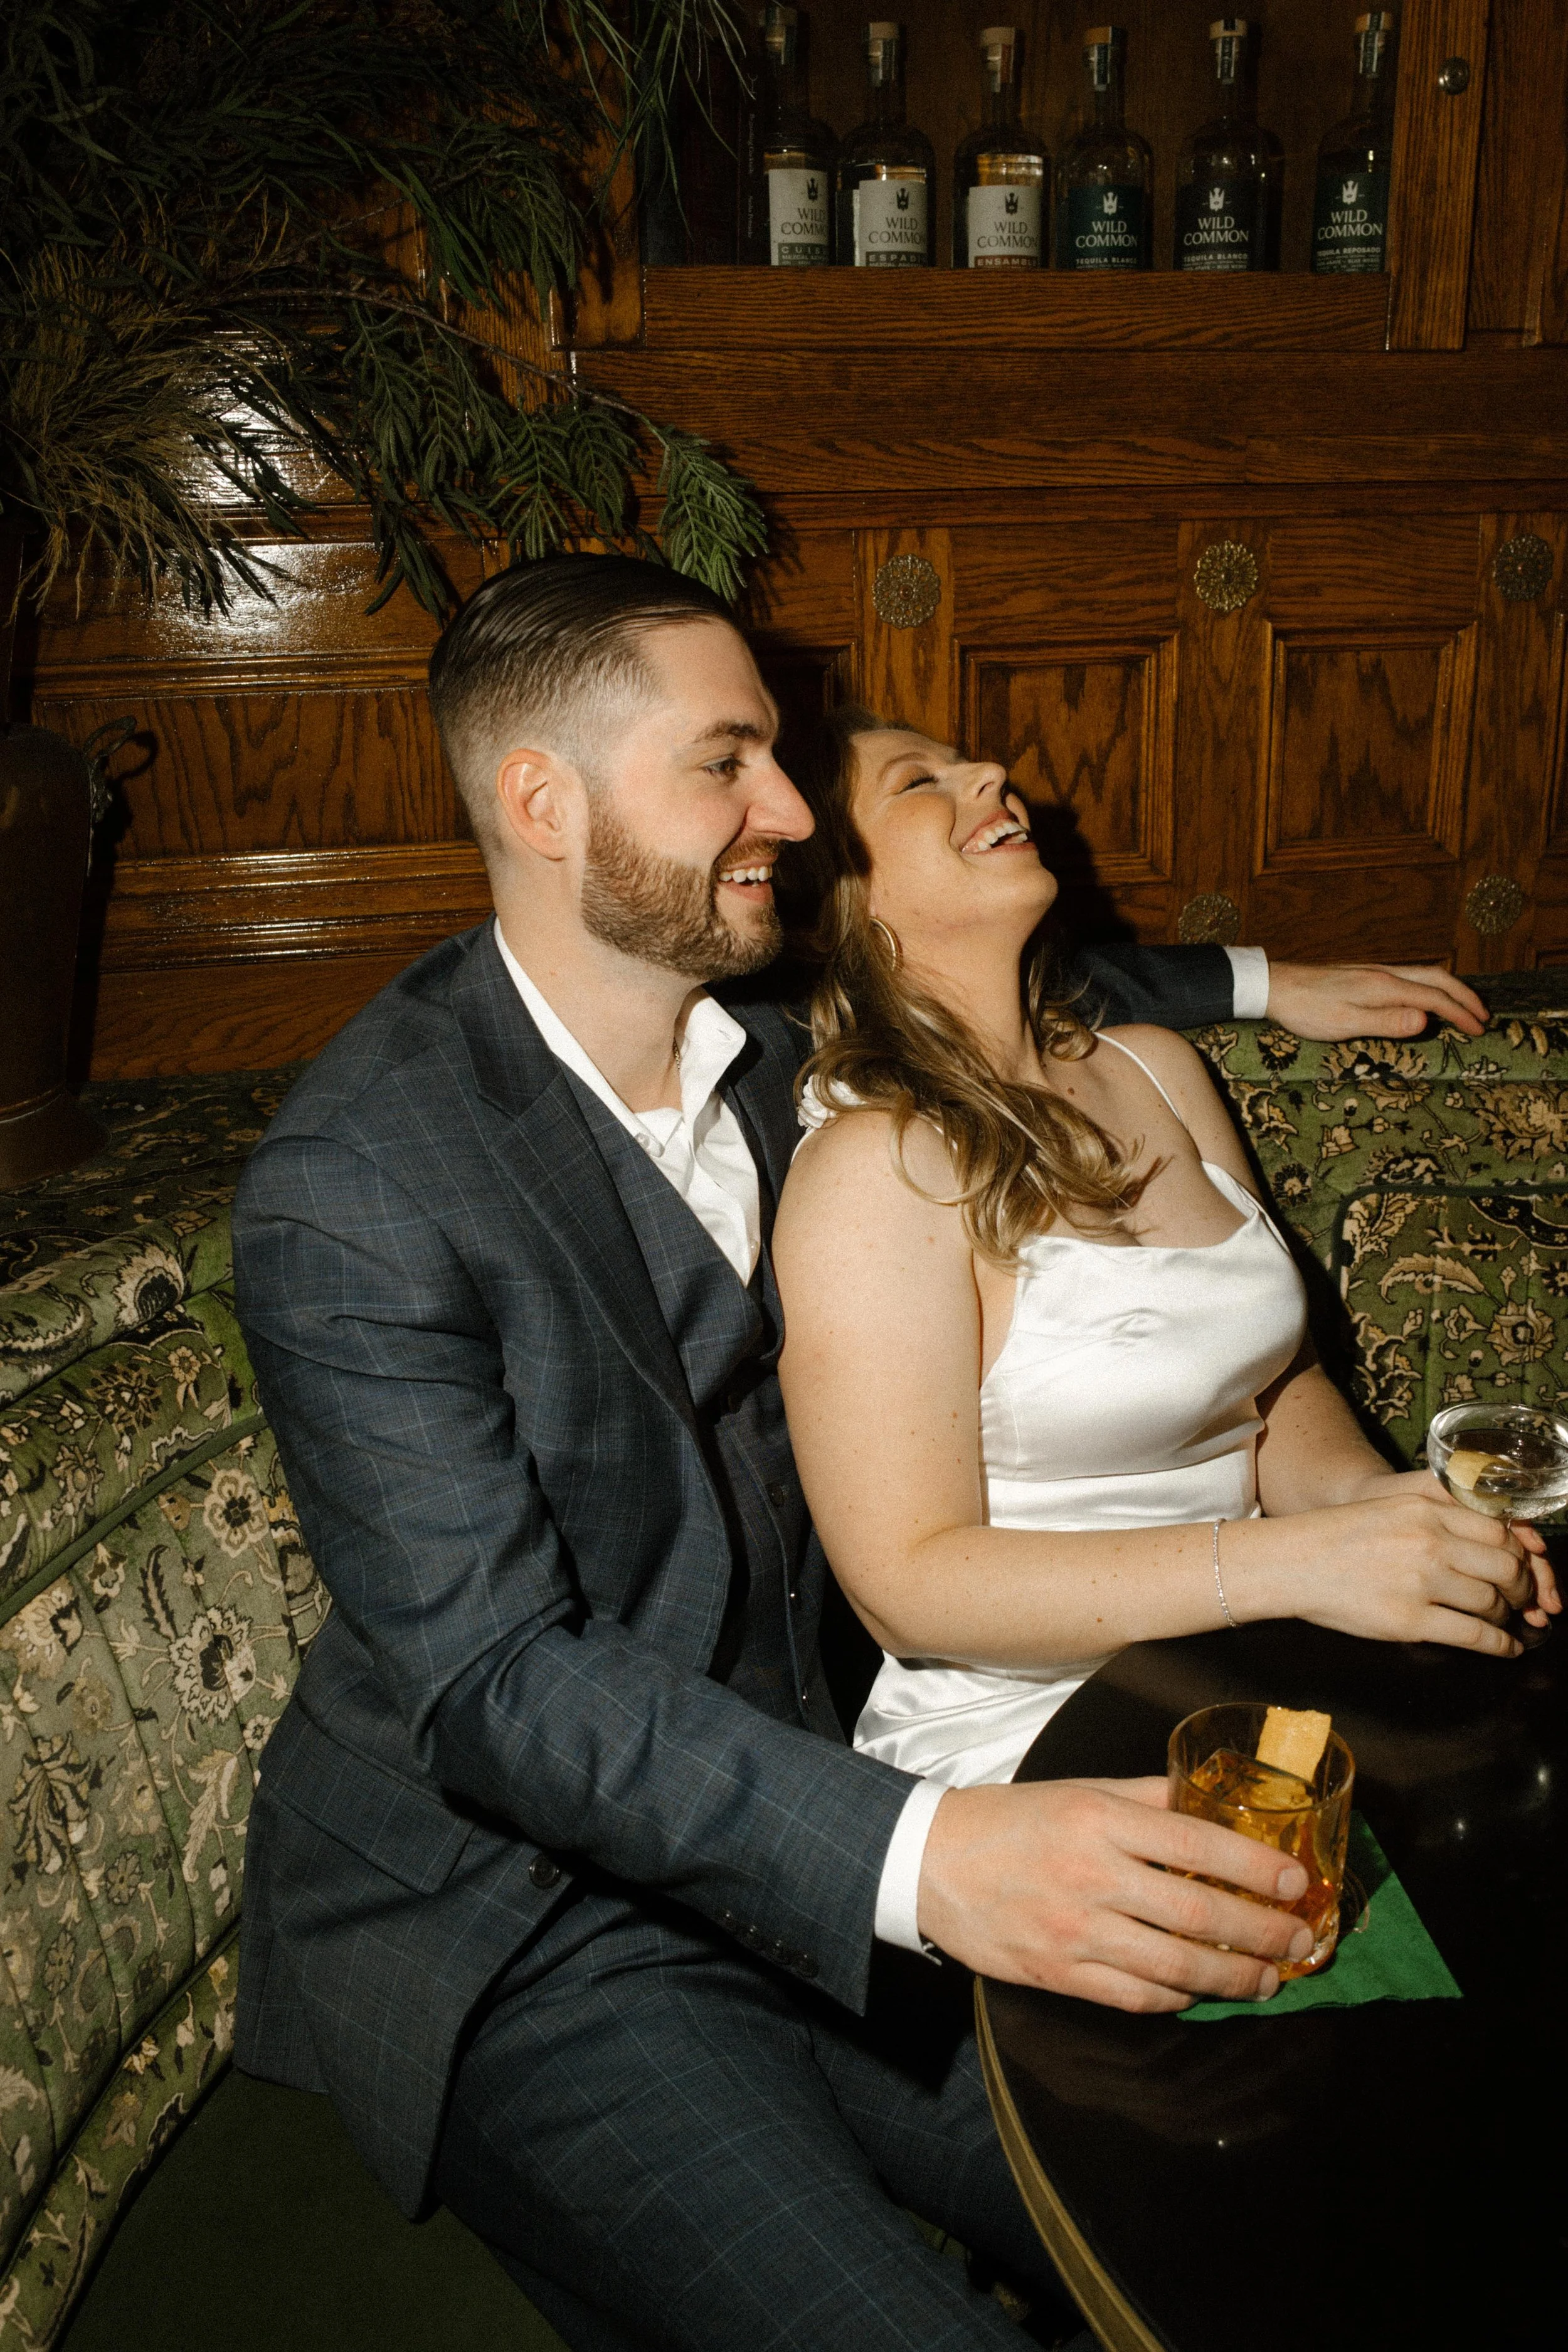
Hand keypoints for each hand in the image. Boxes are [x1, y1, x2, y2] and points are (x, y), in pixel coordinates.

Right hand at [917, 1776, 1313, 2013]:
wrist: (930, 1861)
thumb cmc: (1011, 1820)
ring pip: (1175, 1966)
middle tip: (1299, 1941)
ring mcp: (1076, 1932)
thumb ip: (1147, 1797)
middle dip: (1262, 1933)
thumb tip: (1211, 1804)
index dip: (1256, 1867)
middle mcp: (1093, 1876)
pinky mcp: (1060, 1975)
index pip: (1198, 1845)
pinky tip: (1201, 1991)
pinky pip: (1135, 1996)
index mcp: (1100, 1820)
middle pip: (1198, 1914)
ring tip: (1268, 1978)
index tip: (1297, 1882)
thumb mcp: (1080, 1789)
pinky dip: (1178, 1997)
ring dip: (1234, 1978)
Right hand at [1252, 1471, 1543, 1651]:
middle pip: (1507, 1566)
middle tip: (1525, 1598)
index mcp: (1426, 1509)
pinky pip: (1474, 1635)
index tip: (1525, 1566)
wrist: (1291, 1563)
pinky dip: (1499, 1645)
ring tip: (1507, 1621)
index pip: (1500, 1530)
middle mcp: (1430, 1541)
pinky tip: (1506, 1648)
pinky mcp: (1409, 1621)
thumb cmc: (1337, 1536)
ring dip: (1509, 1616)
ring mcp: (1421, 1581)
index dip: (1523, 1553)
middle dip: (1524, 1587)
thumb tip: (1491, 1538)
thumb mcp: (1392, 1506)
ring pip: (1493, 1602)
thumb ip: (1438, 1514)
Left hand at [1265, 962, 1486, 1040]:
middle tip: (1483, 1016)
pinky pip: (1409, 977)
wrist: (1275, 986)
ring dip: (1449, 990)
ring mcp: (1375, 972)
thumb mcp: (1345, 1022)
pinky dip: (1429, 987)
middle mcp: (1385, 974)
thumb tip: (1427, 1019)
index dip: (1460, 1013)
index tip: (1479, 1029)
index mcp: (1385, 986)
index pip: (1435, 997)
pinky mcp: (1364, 975)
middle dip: (1464, 996)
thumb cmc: (1306, 1009)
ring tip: (1462, 1007)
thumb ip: (1386, 1021)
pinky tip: (1424, 999)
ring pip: (1424, 975)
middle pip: (1437, 978)